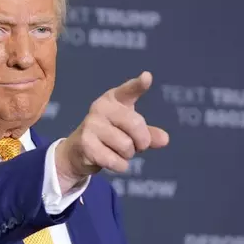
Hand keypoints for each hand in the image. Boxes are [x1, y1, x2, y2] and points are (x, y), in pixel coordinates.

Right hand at [55, 71, 168, 189]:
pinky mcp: (85, 143)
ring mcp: (91, 124)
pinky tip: (110, 160)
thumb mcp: (131, 132)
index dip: (139, 85)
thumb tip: (164, 140)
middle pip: (136, 125)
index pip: (128, 91)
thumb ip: (149, 134)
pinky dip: (120, 166)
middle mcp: (101, 107)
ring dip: (128, 155)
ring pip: (126, 146)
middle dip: (142, 142)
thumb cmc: (110, 136)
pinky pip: (116, 161)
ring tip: (116, 151)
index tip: (147, 77)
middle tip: (136, 146)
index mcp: (114, 99)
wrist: (78, 151)